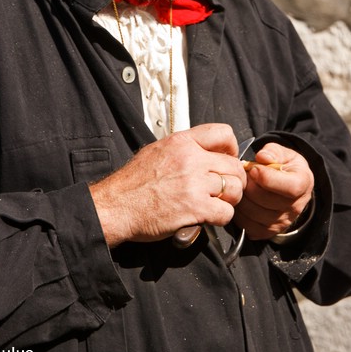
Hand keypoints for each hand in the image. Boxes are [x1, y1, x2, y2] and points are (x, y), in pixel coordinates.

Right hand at [89, 123, 247, 247]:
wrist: (115, 206)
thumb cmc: (132, 183)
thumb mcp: (156, 151)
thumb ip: (182, 149)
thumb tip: (202, 152)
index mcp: (182, 142)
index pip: (223, 133)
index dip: (231, 148)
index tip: (228, 159)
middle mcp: (191, 159)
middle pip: (234, 165)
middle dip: (233, 180)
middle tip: (224, 189)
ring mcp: (194, 183)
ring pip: (235, 189)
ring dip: (230, 200)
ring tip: (217, 203)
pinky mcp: (195, 208)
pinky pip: (226, 213)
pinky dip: (221, 218)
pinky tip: (208, 217)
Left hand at [234, 142, 313, 239]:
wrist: (288, 186)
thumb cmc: (284, 167)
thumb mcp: (283, 153)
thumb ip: (273, 152)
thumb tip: (262, 157)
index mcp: (303, 184)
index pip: (289, 187)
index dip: (267, 178)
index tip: (253, 168)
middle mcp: (296, 207)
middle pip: (267, 200)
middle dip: (249, 185)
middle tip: (243, 176)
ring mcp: (283, 222)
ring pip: (254, 213)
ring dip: (242, 198)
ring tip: (241, 186)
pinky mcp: (269, 231)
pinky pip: (248, 226)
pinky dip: (239, 213)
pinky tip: (241, 200)